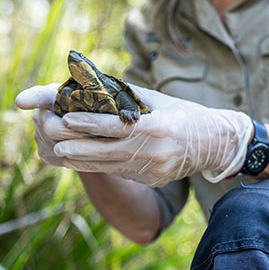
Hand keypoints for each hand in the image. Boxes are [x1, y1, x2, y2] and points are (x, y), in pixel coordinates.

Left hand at [20, 83, 253, 187]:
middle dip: (77, 147)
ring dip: (82, 161)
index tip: (66, 119)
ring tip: (61, 153)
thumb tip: (97, 89)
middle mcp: (154, 151)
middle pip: (106, 151)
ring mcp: (154, 169)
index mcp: (157, 127)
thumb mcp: (160, 101)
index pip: (115, 127)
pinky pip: (122, 173)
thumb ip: (131, 98)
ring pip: (110, 167)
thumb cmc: (185, 115)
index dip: (88, 124)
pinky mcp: (154, 180)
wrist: (215, 143)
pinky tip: (84, 162)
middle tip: (53, 141)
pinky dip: (101, 167)